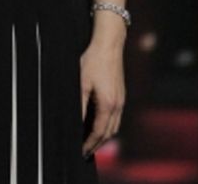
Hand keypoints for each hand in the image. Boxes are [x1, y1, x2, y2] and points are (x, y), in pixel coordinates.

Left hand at [80, 20, 125, 155]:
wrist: (109, 46)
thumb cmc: (93, 61)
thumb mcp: (81, 83)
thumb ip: (79, 105)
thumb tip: (76, 122)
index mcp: (108, 104)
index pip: (99, 132)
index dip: (90, 143)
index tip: (81, 151)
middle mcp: (118, 105)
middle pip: (109, 133)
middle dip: (97, 144)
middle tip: (85, 151)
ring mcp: (121, 100)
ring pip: (114, 126)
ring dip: (103, 136)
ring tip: (91, 142)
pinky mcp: (120, 95)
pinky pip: (116, 117)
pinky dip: (108, 126)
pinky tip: (99, 124)